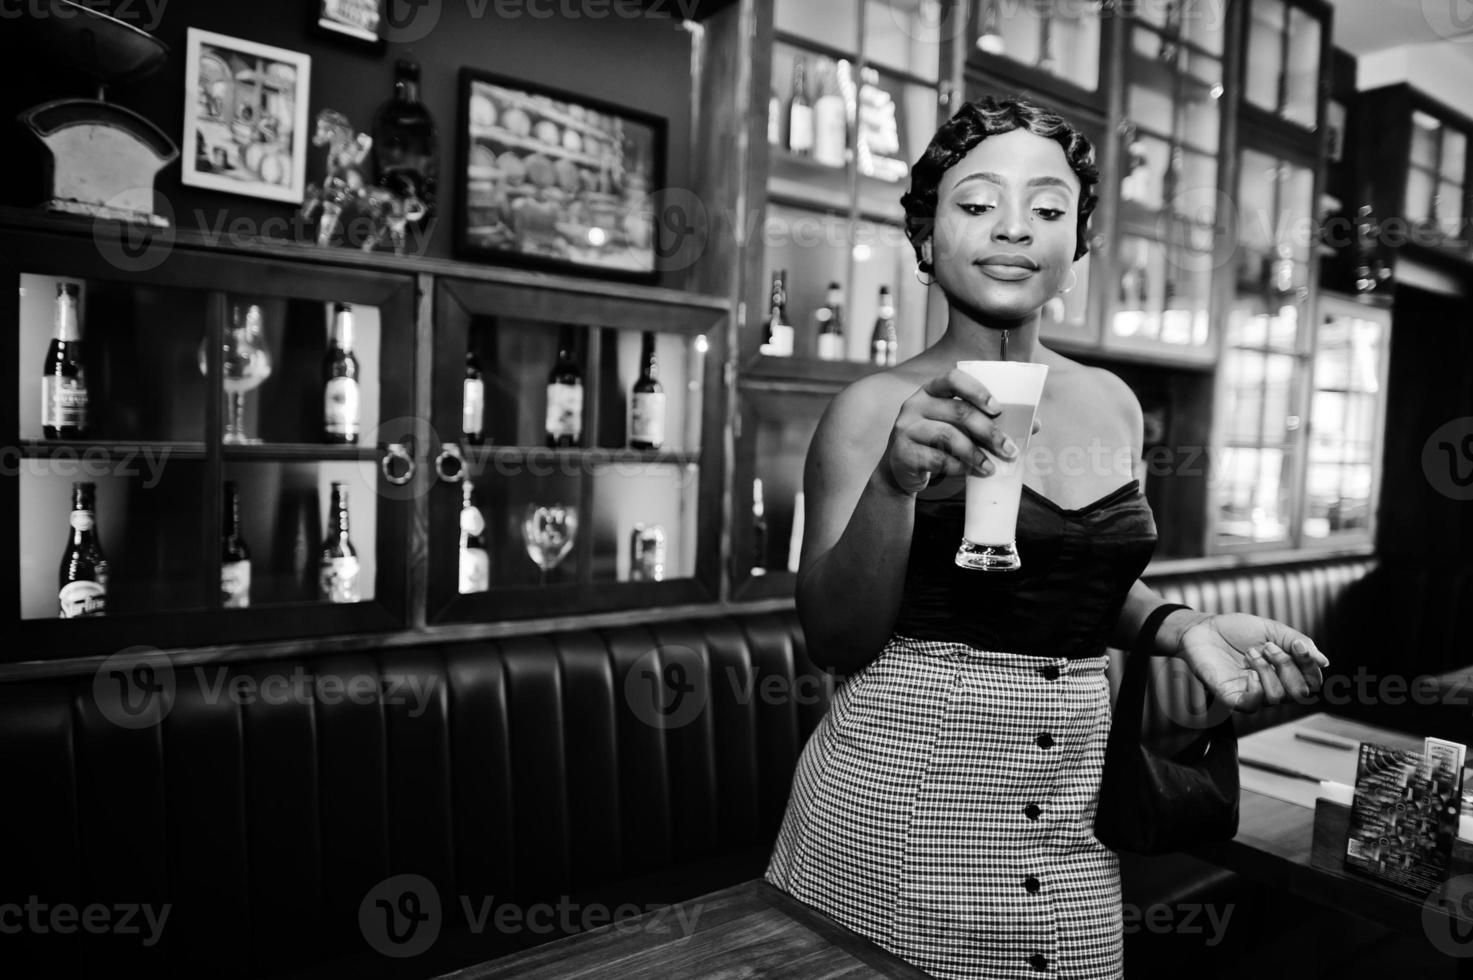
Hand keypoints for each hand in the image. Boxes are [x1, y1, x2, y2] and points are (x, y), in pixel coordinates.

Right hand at [879, 368, 1021, 495]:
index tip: (998, 408)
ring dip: (975, 454)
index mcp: (932, 390)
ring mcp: (906, 427)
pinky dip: (957, 467)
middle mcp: (916, 403)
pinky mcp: (902, 451)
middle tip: (1010, 450)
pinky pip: (936, 458)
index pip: (953, 378)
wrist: (901, 470)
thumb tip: (1034, 424)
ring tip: (991, 468)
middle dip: (989, 432)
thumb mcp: (960, 428)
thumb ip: (991, 423)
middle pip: (958, 411)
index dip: (977, 390)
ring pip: (948, 436)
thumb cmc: (938, 443)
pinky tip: (969, 473)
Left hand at [1174, 613, 1329, 712]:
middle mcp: (1272, 686)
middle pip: (1299, 692)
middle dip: (1288, 666)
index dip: (1310, 666)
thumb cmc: (1236, 630)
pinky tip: (1249, 673)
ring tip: (1252, 653)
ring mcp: (1252, 693)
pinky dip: (1256, 690)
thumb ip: (1298, 643)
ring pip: (1277, 698)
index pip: (1312, 681)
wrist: (1203, 628)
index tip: (1298, 645)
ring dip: (1268, 671)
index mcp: (1285, 671)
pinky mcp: (1231, 697)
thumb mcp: (1272, 629)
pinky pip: (1252, 706)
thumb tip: (1324, 662)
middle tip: (1267, 646)